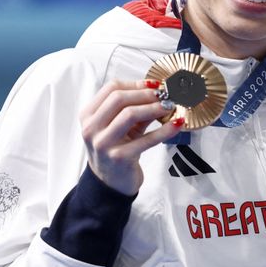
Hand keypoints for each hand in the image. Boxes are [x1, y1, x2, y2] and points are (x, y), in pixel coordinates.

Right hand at [80, 79, 183, 195]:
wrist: (110, 182)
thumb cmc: (116, 149)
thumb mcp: (122, 126)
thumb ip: (136, 108)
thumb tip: (158, 92)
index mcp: (88, 115)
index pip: (111, 89)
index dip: (135, 84)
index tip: (154, 85)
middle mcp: (91, 128)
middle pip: (118, 98)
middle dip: (145, 94)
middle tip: (164, 95)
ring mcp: (103, 143)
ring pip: (129, 114)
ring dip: (153, 107)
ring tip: (169, 106)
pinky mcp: (119, 157)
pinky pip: (147, 139)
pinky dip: (165, 130)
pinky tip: (177, 124)